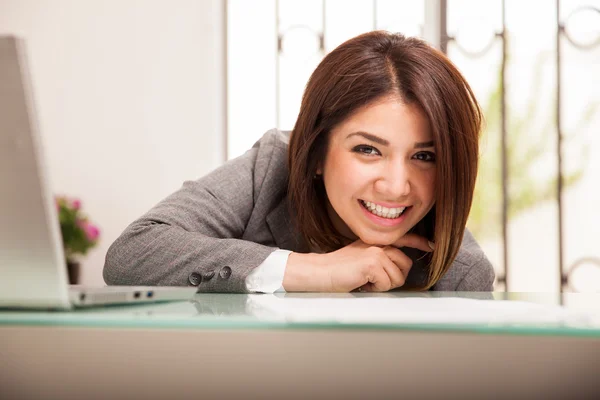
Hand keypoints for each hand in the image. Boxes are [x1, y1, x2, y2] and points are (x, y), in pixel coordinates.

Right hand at [283, 233, 431, 292]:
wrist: (322, 272)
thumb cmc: (340, 268)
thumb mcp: (363, 256)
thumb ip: (381, 257)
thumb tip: (400, 268)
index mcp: (377, 240)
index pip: (404, 238)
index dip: (420, 242)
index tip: (431, 246)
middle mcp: (379, 243)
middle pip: (405, 265)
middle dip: (394, 278)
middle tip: (374, 280)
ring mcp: (377, 252)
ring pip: (398, 277)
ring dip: (383, 285)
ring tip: (366, 280)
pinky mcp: (373, 264)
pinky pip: (387, 284)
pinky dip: (375, 289)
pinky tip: (362, 283)